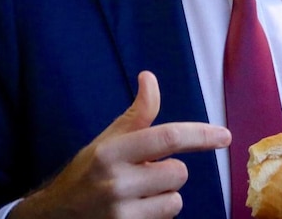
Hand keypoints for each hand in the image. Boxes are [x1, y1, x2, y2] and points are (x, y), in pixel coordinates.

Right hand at [11, 71, 231, 218]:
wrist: (57, 213)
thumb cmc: (89, 170)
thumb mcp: (109, 139)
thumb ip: (138, 113)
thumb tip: (149, 77)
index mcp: (111, 151)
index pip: (166, 139)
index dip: (200, 135)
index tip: (224, 136)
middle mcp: (116, 182)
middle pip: (178, 172)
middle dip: (170, 171)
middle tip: (145, 172)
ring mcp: (121, 213)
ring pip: (175, 200)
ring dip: (164, 195)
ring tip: (138, 193)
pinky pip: (167, 218)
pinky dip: (158, 213)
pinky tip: (136, 209)